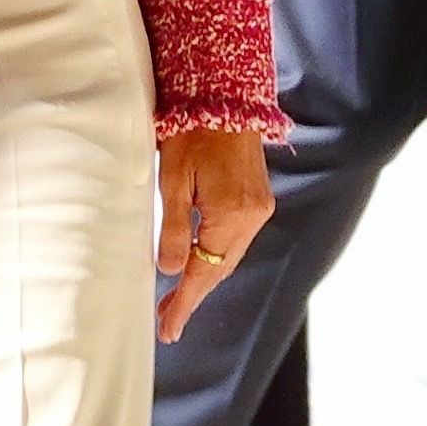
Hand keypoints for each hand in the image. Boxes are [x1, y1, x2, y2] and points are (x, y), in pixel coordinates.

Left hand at [155, 127, 273, 343]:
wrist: (226, 96)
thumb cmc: (191, 130)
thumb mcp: (172, 179)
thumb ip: (174, 228)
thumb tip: (172, 271)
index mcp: (231, 214)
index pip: (204, 272)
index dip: (184, 303)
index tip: (168, 329)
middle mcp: (252, 216)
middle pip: (220, 269)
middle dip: (193, 296)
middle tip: (167, 320)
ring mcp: (259, 208)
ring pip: (230, 256)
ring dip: (205, 277)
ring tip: (177, 299)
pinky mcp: (259, 199)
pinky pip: (236, 239)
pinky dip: (217, 256)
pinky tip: (200, 263)